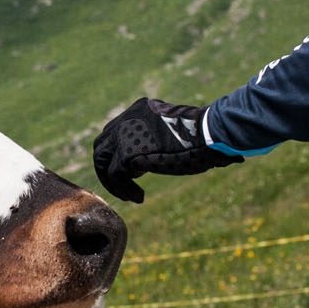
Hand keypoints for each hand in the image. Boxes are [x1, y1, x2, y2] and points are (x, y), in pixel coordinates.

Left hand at [92, 98, 242, 203]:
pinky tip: (139, 198)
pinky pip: (114, 176)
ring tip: (129, 196)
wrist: (208, 133)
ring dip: (113, 182)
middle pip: (101, 146)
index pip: (113, 131)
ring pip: (102, 162)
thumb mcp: (172, 130)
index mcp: (138, 109)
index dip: (117, 153)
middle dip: (107, 168)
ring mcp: (124, 135)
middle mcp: (127, 118)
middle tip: (122, 186)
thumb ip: (156, 137)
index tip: (133, 171)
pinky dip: (124, 190)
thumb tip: (152, 156)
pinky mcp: (127, 153)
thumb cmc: (202, 134)